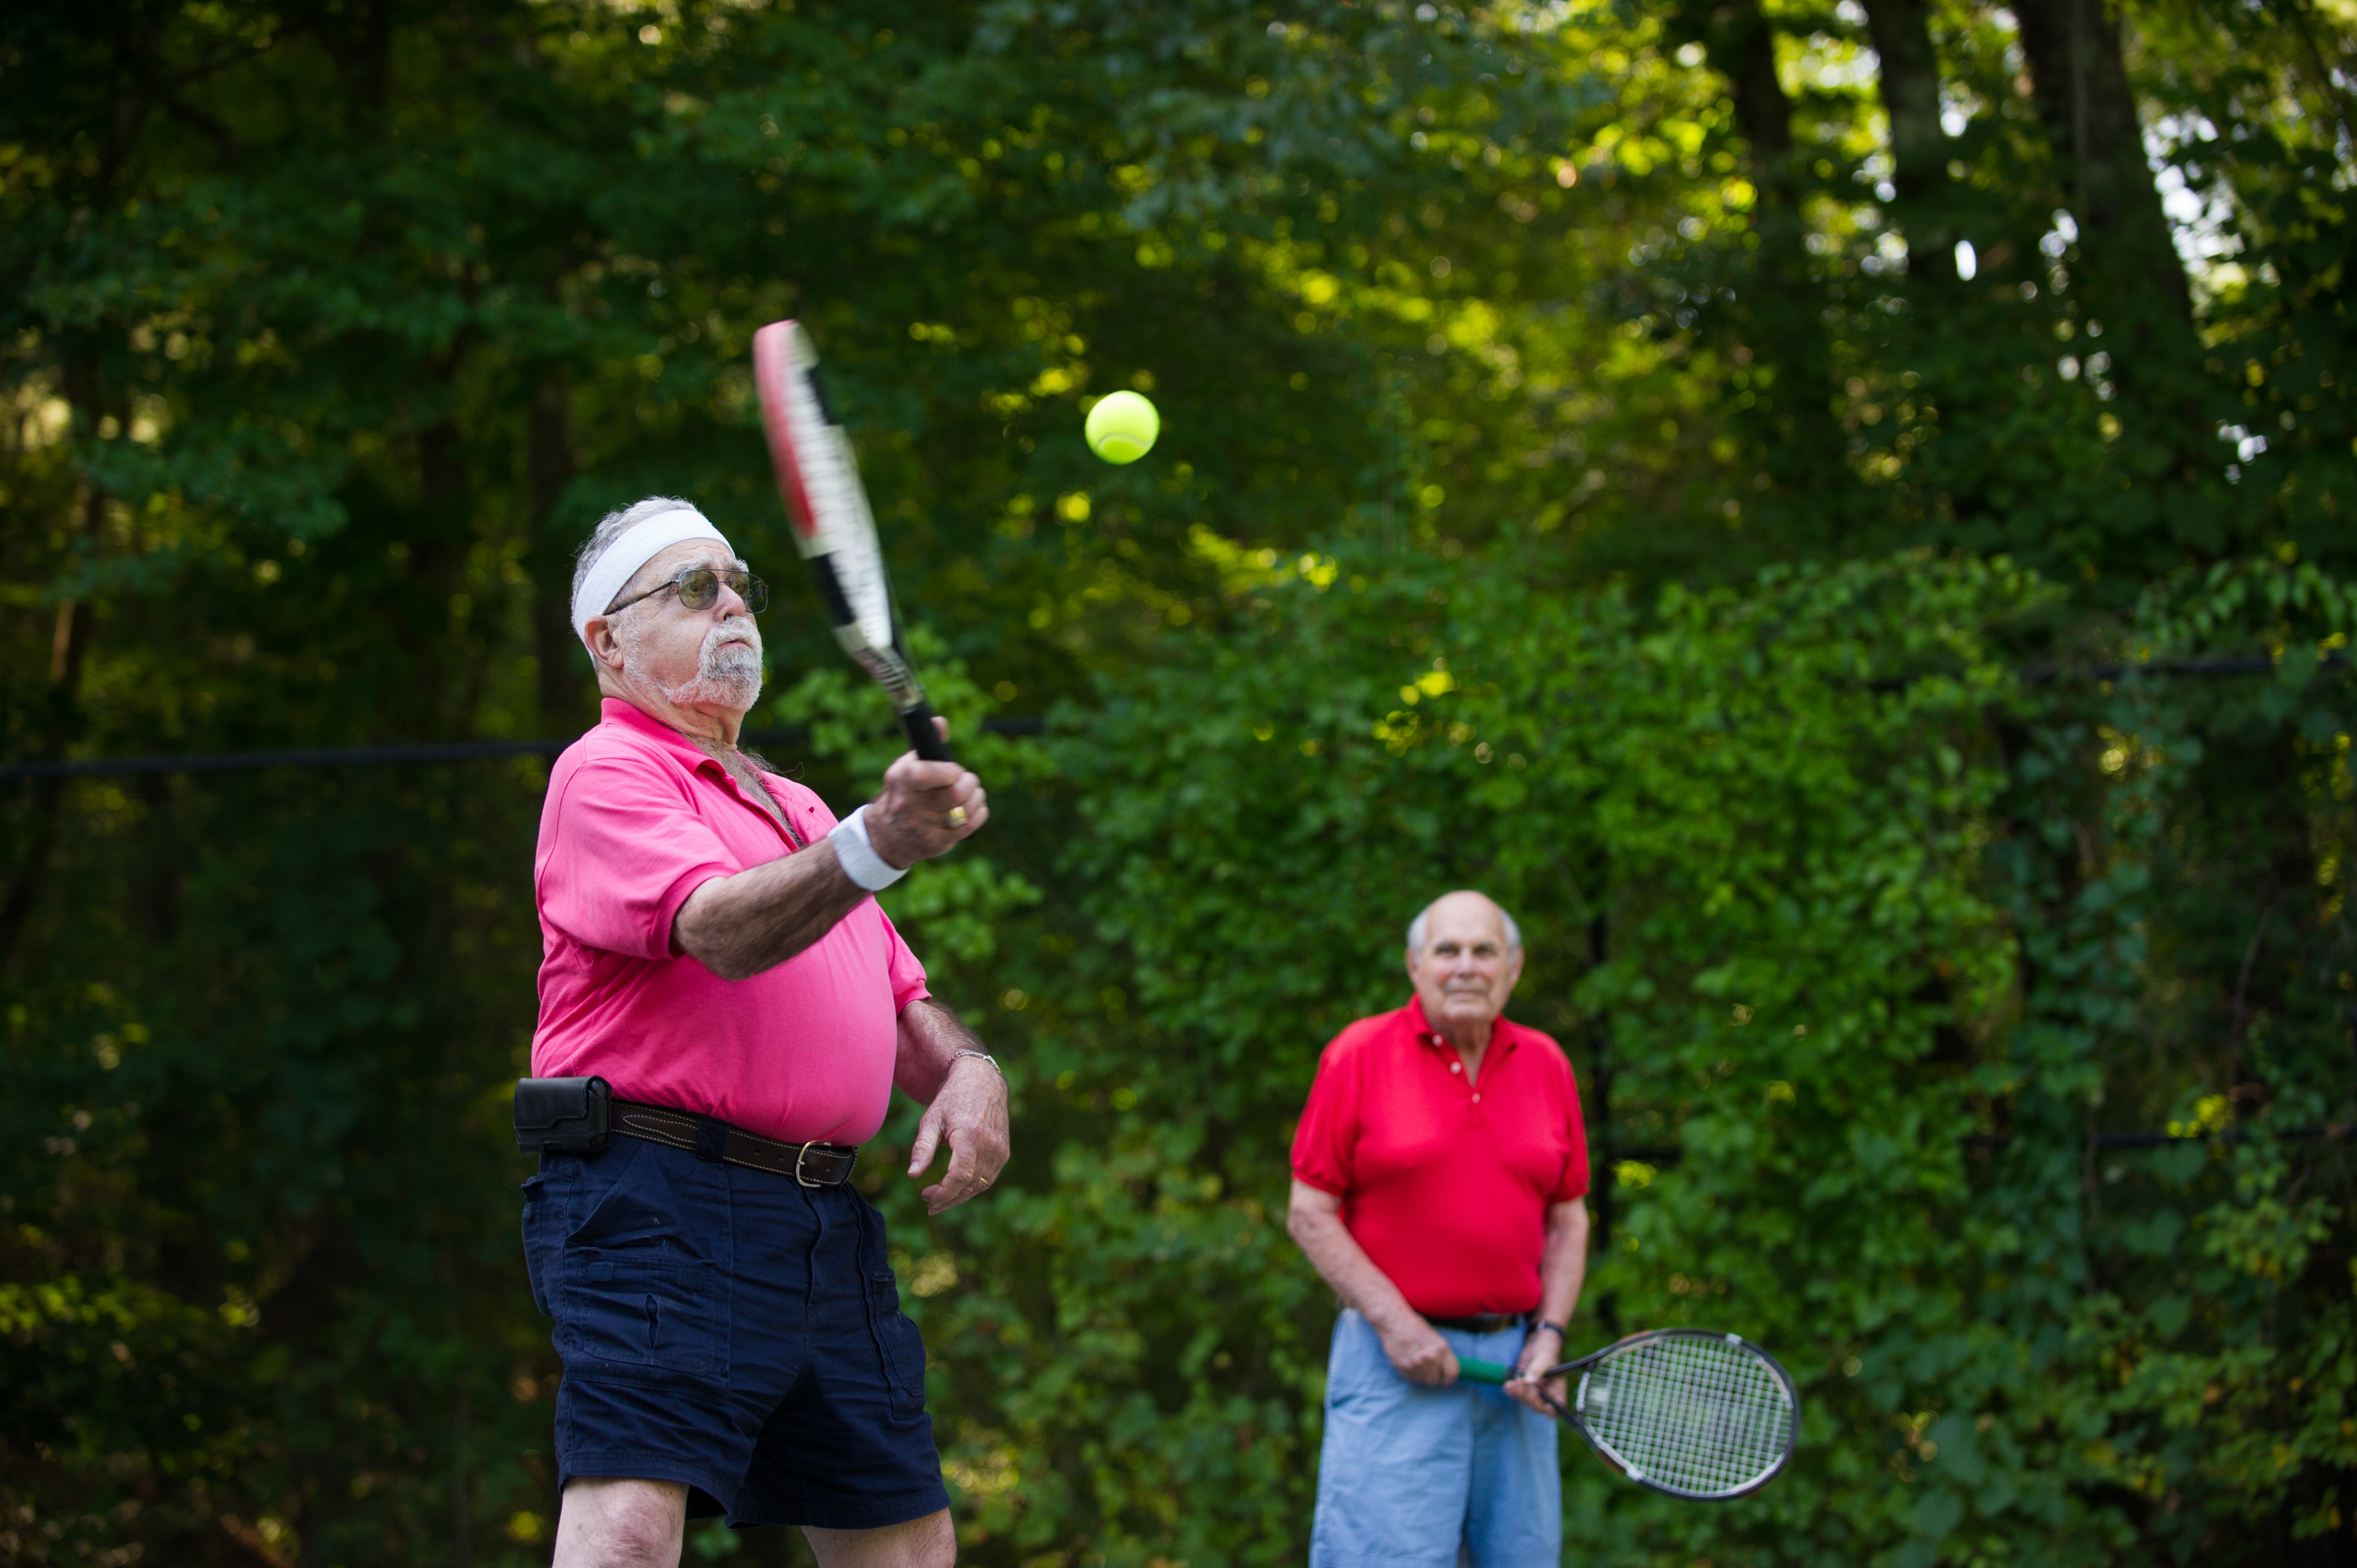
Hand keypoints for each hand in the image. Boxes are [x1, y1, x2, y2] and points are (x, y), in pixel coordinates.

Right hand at [865, 718, 987, 868]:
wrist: (888, 834)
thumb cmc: (905, 791)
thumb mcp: (908, 765)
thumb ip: (928, 744)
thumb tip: (941, 722)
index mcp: (902, 780)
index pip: (927, 774)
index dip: (950, 772)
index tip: (954, 770)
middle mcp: (909, 805)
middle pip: (956, 794)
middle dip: (969, 783)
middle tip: (966, 780)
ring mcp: (923, 827)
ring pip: (966, 809)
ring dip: (976, 797)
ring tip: (971, 793)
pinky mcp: (937, 843)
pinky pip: (970, 825)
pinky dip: (978, 812)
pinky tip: (972, 808)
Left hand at [906, 1055, 1009, 1214]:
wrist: (982, 1082)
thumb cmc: (952, 1099)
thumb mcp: (931, 1119)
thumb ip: (922, 1148)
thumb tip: (912, 1175)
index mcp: (969, 1134)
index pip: (960, 1175)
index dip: (944, 1193)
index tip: (927, 1198)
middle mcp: (989, 1144)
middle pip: (970, 1185)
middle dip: (948, 1199)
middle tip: (929, 1203)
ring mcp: (1000, 1149)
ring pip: (981, 1185)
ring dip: (960, 1196)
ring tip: (939, 1198)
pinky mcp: (1004, 1151)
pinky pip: (989, 1178)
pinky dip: (972, 1187)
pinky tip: (956, 1186)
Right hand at [1377, 1315, 1458, 1385]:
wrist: (1393, 1320)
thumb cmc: (1414, 1326)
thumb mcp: (1434, 1337)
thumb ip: (1442, 1355)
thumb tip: (1445, 1370)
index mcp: (1442, 1348)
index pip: (1452, 1373)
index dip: (1449, 1378)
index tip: (1445, 1378)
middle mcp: (1431, 1357)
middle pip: (1435, 1380)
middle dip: (1432, 1376)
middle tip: (1427, 1367)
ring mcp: (1417, 1363)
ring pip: (1422, 1380)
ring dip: (1419, 1374)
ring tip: (1415, 1360)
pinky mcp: (1403, 1367)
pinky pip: (1410, 1377)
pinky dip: (1409, 1372)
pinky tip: (1407, 1360)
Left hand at [1505, 1325, 1567, 1415]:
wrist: (1536, 1342)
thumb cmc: (1546, 1349)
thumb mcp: (1544, 1357)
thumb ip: (1538, 1368)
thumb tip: (1530, 1381)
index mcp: (1557, 1387)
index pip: (1558, 1406)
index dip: (1552, 1411)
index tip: (1546, 1405)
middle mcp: (1546, 1392)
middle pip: (1539, 1407)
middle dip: (1531, 1399)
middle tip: (1526, 1383)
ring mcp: (1534, 1391)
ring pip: (1526, 1402)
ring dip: (1520, 1393)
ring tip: (1517, 1379)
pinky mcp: (1523, 1387)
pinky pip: (1516, 1394)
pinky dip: (1511, 1391)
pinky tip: (1508, 1384)